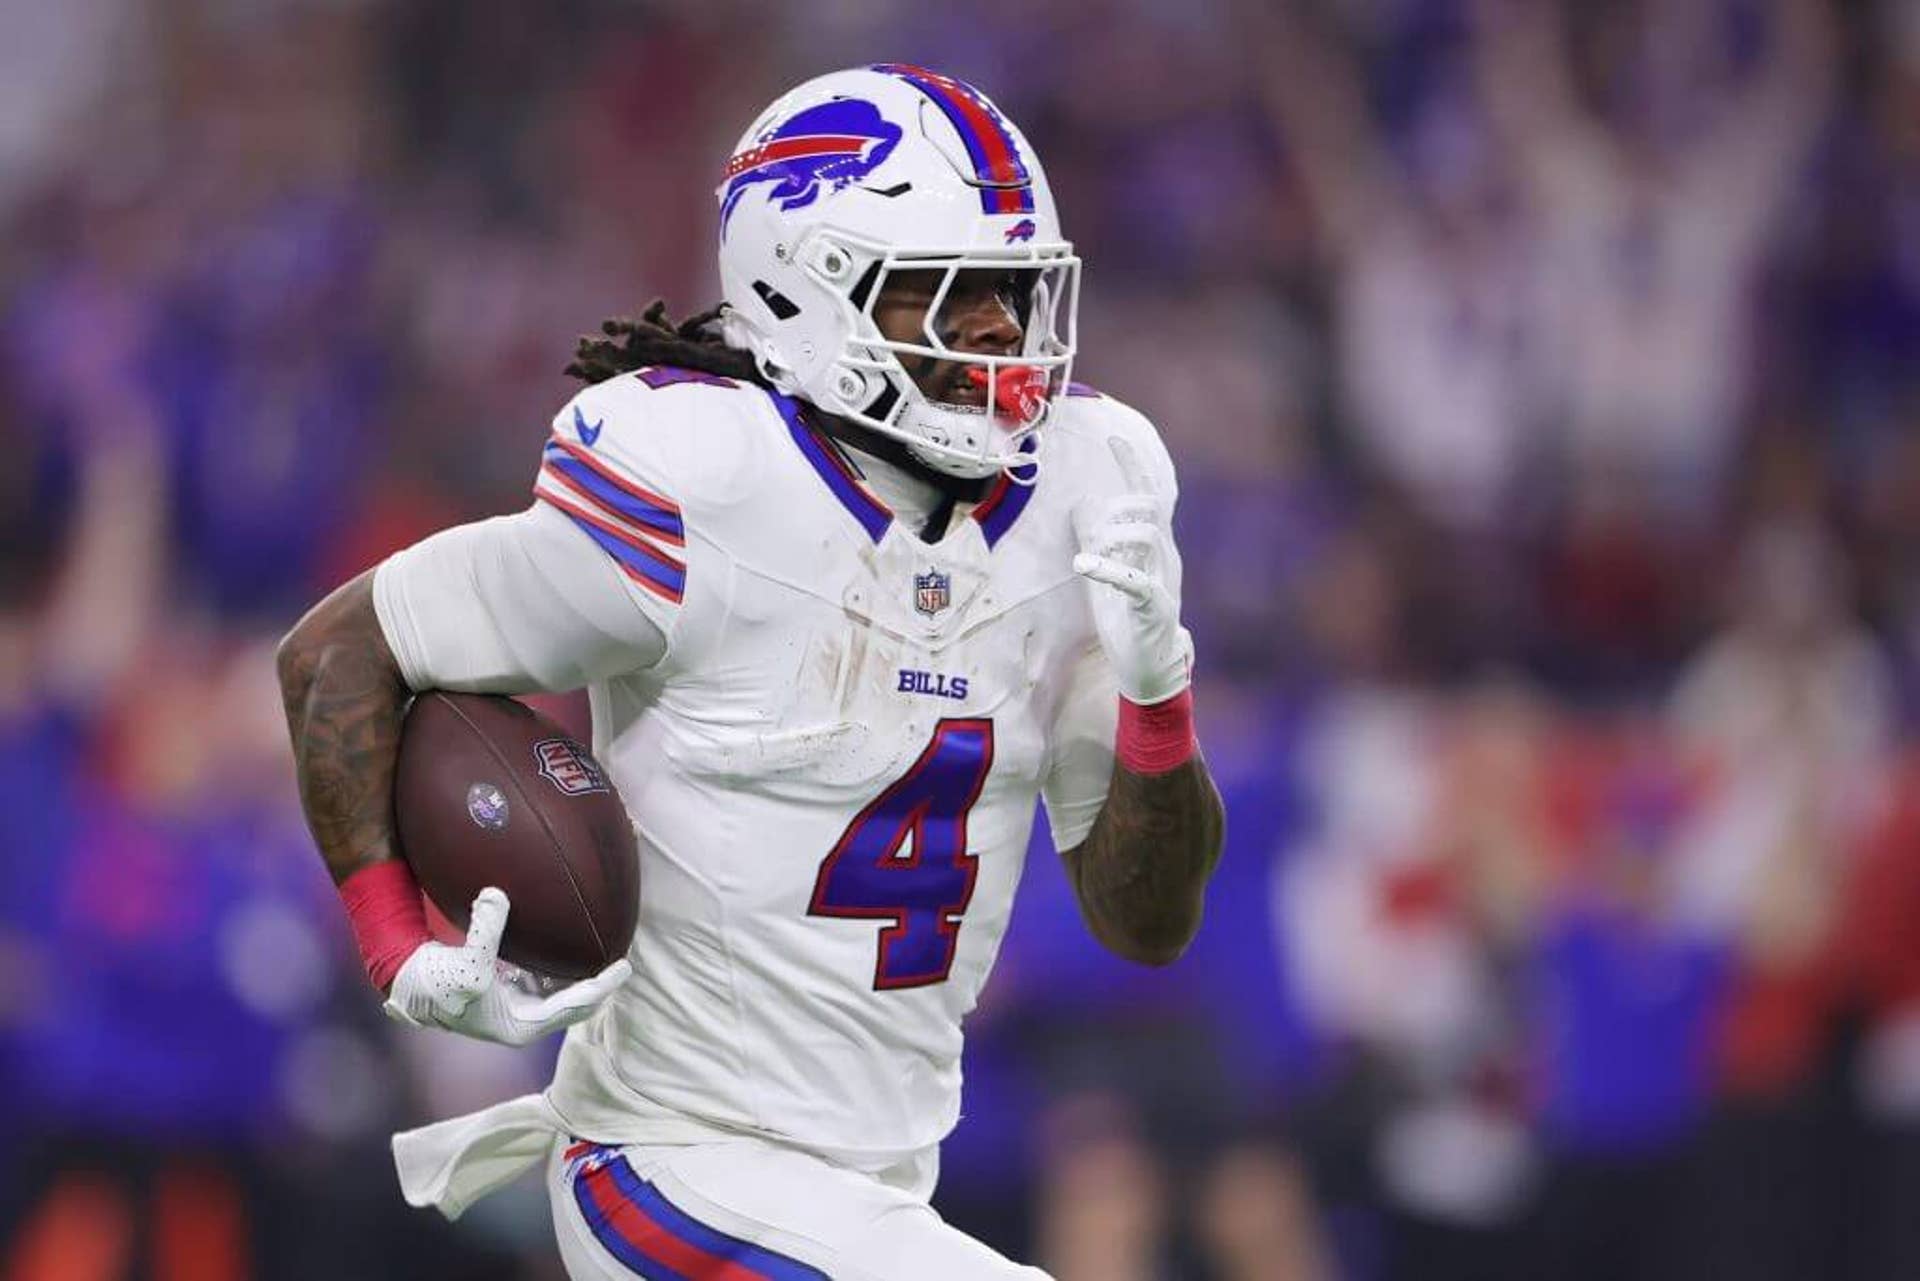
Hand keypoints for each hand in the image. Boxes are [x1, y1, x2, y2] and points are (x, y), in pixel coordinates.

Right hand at [382, 887, 630, 1045]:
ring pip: (558, 992)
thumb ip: (485, 929)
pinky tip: (569, 948)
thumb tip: (495, 895)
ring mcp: (514, 1006)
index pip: (575, 1007)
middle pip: (573, 1003)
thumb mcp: (465, 961)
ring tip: (602, 952)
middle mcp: (521, 1021)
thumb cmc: (436, 984)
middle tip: (623, 959)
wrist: (405, 986)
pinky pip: (541, 979)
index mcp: (521, 1027)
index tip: (624, 967)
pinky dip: (556, 967)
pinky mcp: (504, 989)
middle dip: (597, 984)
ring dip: (578, 976)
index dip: (602, 987)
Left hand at [1072, 437, 1191, 704]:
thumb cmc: (1128, 620)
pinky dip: (1109, 569)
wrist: (1151, 668)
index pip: (1147, 496)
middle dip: (1117, 508)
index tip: (1114, 438)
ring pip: (1146, 536)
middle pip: (1148, 509)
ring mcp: (1162, 581)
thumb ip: (1097, 540)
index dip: (1132, 466)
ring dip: (1111, 538)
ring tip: (1087, 559)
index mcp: (1153, 547)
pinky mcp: (1154, 608)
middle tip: (1092, 534)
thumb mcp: (1107, 573)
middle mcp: (1162, 558)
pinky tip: (1083, 566)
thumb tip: (1080, 506)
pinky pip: (1137, 582)